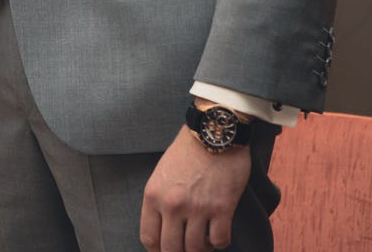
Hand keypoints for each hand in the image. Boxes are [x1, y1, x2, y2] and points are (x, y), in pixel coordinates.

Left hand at [140, 126, 252, 251]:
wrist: (213, 131)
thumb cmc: (187, 151)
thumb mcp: (161, 174)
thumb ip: (159, 200)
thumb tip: (162, 227)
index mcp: (153, 196)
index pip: (149, 238)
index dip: (157, 251)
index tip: (166, 250)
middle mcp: (172, 205)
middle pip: (171, 249)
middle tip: (186, 249)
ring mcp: (198, 208)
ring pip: (195, 249)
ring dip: (200, 249)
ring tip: (203, 240)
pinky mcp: (222, 207)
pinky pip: (220, 240)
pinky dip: (220, 242)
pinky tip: (218, 233)